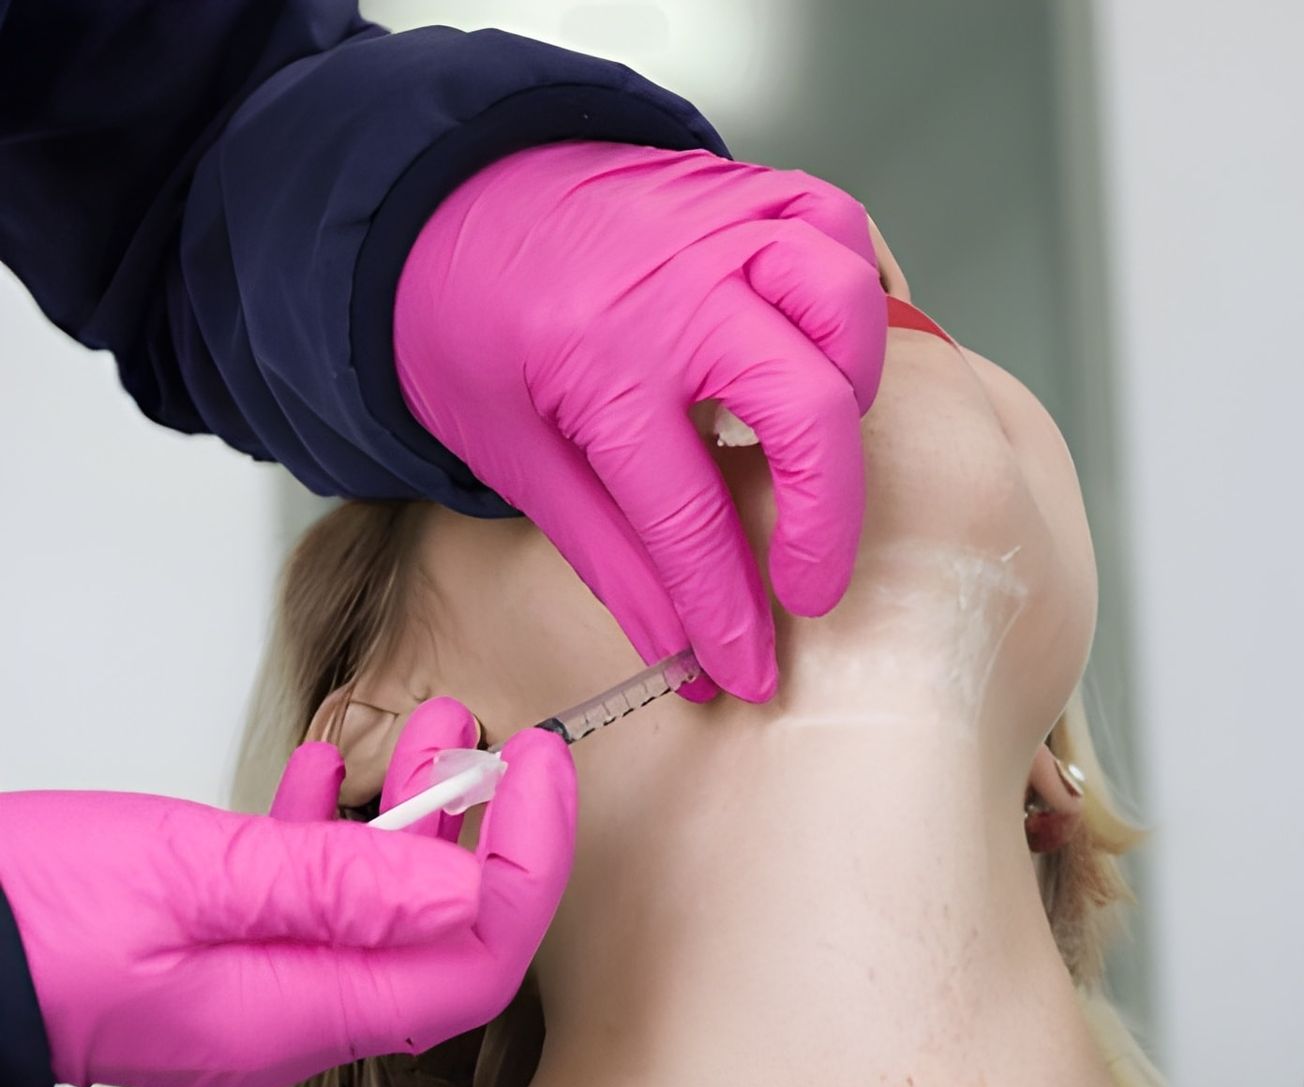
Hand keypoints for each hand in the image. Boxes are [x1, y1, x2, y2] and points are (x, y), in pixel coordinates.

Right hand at [0, 700, 573, 1086]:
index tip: (544, 770)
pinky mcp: (218, 954)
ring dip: (417, 814)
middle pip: (442, 933)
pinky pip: (309, 899)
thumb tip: (466, 890)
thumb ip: (333, 885)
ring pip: (380, 905)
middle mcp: (294, 1013)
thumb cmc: (29, 923)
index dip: (529, 865)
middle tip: (507, 742)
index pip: (476, 957)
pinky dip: (335, 831)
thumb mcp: (190, 877)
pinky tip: (326, 769)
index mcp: (302, 1011)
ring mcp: (258, 987)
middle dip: (489, 831)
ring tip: (435, 722)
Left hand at [395, 141, 888, 702]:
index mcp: (597, 364)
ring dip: (851, 392)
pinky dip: (850, 293)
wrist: (441, 197)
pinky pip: (840, 228)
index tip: (748, 668)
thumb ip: (609, 553)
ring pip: (843, 305)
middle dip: (825, 523)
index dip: (726, 609)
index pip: (688, 513)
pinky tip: (824, 345)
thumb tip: (680, 649)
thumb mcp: (513, 457)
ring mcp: (719, 227)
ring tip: (818, 449)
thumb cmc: (472, 328)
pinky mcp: (746, 191)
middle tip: (810, 588)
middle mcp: (674, 289)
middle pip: (804, 410)